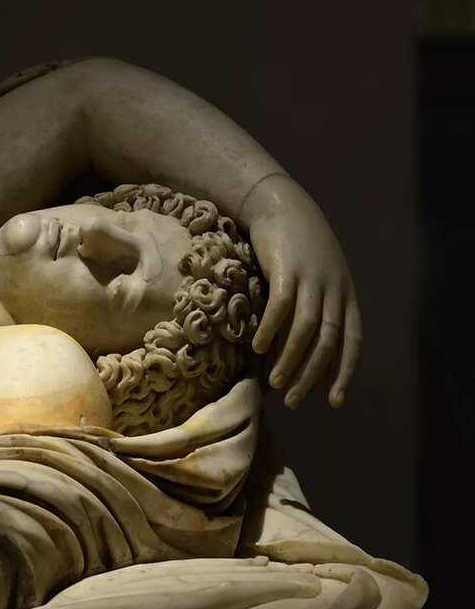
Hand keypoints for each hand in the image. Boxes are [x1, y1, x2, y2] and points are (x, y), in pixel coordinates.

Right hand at [244, 175, 360, 409]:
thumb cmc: (297, 247)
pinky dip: (271, 330)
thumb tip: (303, 349)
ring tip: (274, 381)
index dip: (343, 373)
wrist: (281, 206)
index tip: (331, 402)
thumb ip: (317, 309)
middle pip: (327, 342)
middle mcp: (333, 289)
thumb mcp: (318, 278)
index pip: (351, 342)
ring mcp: (311, 279)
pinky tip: (257, 348)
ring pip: (306, 329)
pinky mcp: (286, 270)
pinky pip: (281, 307)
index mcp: (345, 295)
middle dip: (311, 375)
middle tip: (293, 399)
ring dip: (290, 359)